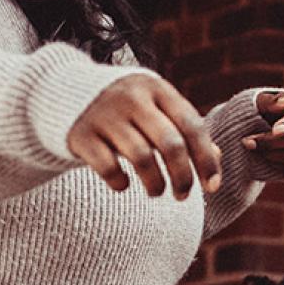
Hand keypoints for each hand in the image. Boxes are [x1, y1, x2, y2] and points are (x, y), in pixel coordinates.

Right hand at [68, 76, 221, 197]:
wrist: (66, 91)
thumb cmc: (126, 107)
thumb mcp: (156, 107)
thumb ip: (185, 129)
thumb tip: (217, 160)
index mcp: (157, 88)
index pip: (192, 125)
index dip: (206, 159)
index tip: (213, 186)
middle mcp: (132, 98)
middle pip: (170, 144)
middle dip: (183, 177)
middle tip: (183, 196)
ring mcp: (104, 115)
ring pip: (142, 157)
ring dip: (155, 183)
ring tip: (156, 191)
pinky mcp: (81, 134)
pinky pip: (108, 167)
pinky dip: (120, 182)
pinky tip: (123, 184)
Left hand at [243, 90, 283, 172]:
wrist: (255, 127)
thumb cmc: (261, 109)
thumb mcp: (262, 102)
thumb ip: (273, 101)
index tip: (275, 129)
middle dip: (271, 140)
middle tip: (247, 141)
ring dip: (270, 153)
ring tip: (251, 147)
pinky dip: (274, 164)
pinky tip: (260, 156)